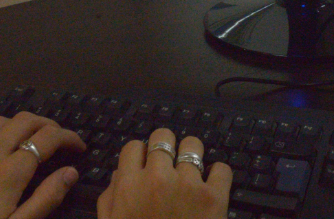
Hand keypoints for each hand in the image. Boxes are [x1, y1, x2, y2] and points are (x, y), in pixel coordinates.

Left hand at [0, 112, 86, 218]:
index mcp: (9, 173)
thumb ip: (45, 199)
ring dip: (20, 125)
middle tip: (59, 140)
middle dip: (47, 123)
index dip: (69, 137)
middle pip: (24, 120)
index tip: (79, 146)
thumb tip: (70, 172)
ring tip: (30, 141)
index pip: (47, 138)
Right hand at [97, 128, 232, 218]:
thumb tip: (121, 175)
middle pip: (164, 136)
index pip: (134, 146)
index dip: (140, 154)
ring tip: (192, 170)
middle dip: (166, 147)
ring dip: (192, 155)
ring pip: (194, 145)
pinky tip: (212, 185)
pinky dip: (218, 175)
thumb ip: (111, 197)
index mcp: (130, 184)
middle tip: (169, 162)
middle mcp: (159, 177)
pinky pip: (222, 168)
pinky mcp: (215, 197)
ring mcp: (189, 184)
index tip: (146, 164)